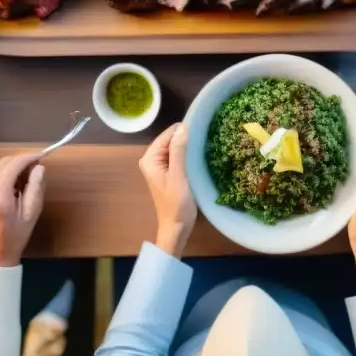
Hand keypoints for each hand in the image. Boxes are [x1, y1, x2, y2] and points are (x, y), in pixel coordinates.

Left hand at [0, 153, 45, 267]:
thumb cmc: (16, 236)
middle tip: (37, 167)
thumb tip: (39, 167)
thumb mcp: (32, 212)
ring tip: (27, 178)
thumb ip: (36, 186)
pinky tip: (14, 184)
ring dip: (13, 166)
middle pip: (5, 162)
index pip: (14, 164)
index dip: (29, 157)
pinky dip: (5, 173)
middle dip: (22, 160)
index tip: (43, 155)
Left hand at [139, 123, 196, 256]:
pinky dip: (187, 154)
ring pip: (175, 147)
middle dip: (185, 138)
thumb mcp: (178, 176)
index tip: (202, 130)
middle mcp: (151, 159)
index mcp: (150, 158)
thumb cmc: (176, 204)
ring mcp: (159, 166)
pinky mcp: (167, 171)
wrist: (176, 228)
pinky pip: (177, 156)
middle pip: (171, 139)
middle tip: (205, 138)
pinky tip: (198, 156)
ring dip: (188, 146)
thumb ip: (179, 151)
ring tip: (204, 145)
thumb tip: (183, 127)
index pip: (167, 134)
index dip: (183, 130)